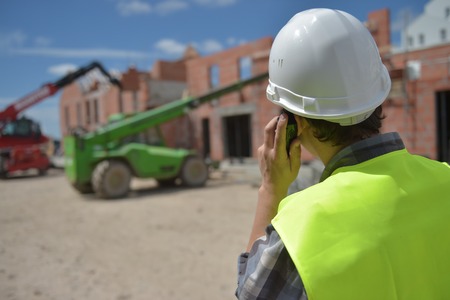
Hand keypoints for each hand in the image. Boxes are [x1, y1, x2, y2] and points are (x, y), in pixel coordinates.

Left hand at [246, 113, 301, 250]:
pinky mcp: (260, 152)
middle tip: (282, 115)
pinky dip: (272, 137)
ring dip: (273, 127)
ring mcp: (262, 151)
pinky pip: (266, 141)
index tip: (285, 116)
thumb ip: (295, 152)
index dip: (281, 125)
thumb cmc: (286, 177)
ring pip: (266, 134)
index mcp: (278, 156)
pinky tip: (278, 140)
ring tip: (281, 124)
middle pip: (268, 131)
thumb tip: (296, 139)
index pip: (278, 137)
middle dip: (274, 120)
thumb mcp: (295, 167)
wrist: (271, 186)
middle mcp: (268, 152)